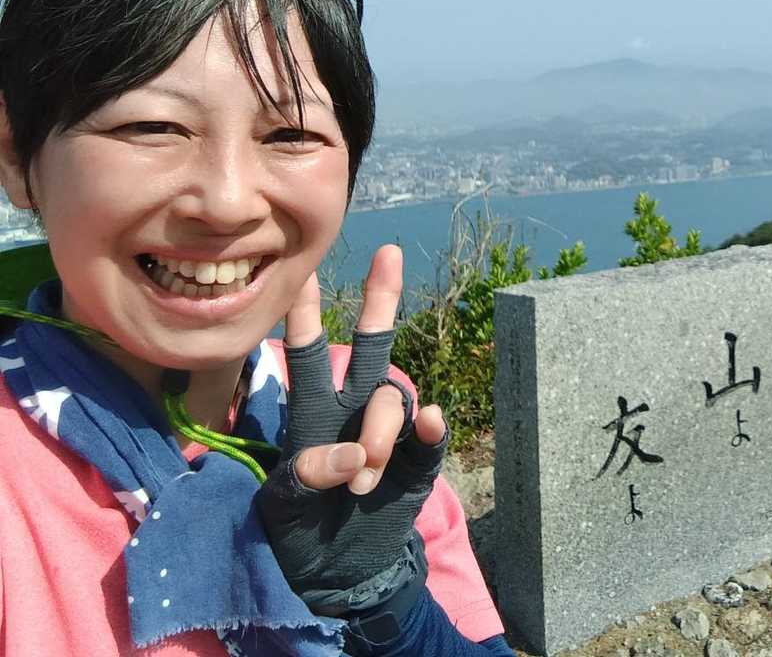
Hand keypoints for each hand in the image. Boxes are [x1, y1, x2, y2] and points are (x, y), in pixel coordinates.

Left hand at [257, 244, 448, 612]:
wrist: (342, 576)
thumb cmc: (300, 534)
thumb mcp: (283, 509)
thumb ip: (308, 477)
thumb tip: (356, 456)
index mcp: (313, 415)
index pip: (309, 356)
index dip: (308, 316)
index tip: (305, 275)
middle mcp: (354, 412)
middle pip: (372, 347)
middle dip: (381, 300)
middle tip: (389, 254)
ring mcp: (390, 436)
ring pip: (395, 399)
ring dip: (381, 429)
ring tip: (365, 476)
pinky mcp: (417, 464)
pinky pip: (430, 435)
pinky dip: (430, 428)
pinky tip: (429, 425)